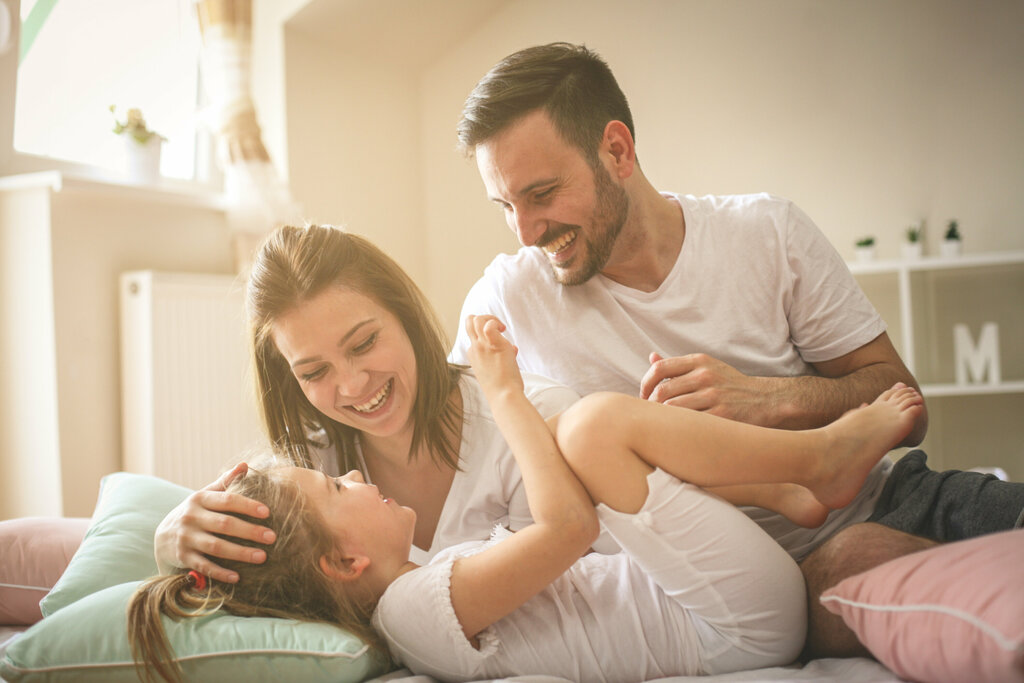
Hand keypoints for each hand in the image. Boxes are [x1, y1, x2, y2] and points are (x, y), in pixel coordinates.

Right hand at [153, 462, 275, 582]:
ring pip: (216, 546)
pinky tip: (237, 577)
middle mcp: (191, 517)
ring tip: (262, 557)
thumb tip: (245, 465)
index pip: (227, 500)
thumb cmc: (194, 512)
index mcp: (200, 499)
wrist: (162, 536)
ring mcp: (186, 538)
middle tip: (272, 537)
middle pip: (225, 524)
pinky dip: (220, 573)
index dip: (247, 505)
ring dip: (240, 553)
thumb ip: (225, 481)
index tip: (267, 512)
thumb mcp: (205, 494)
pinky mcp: (182, 557)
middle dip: (250, 531)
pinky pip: (204, 566)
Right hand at [464, 314, 523, 395]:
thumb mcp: (496, 370)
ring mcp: (482, 346)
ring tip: (501, 328)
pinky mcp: (494, 345)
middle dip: (483, 318)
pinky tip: (503, 330)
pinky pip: (488, 325)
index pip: (475, 335)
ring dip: (490, 318)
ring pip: (476, 319)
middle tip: (497, 328)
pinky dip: (495, 322)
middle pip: (469, 322)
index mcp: (473, 354)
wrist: (504, 395)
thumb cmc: (502, 387)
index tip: (501, 344)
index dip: (488, 335)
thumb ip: (501, 357)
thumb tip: (513, 348)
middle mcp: (474, 348)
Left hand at [639, 352, 773, 424]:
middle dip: (651, 405)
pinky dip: (679, 428)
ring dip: (663, 418)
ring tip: (663, 423)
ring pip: (673, 408)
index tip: (644, 396)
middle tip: (652, 414)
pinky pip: (690, 423)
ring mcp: (713, 395)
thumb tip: (651, 357)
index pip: (659, 368)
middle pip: (662, 391)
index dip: (645, 384)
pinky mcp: (722, 415)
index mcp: (699, 361)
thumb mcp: (707, 367)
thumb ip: (678, 366)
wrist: (765, 399)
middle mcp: (705, 375)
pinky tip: (678, 431)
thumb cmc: (729, 385)